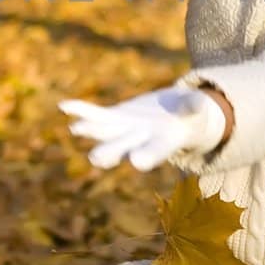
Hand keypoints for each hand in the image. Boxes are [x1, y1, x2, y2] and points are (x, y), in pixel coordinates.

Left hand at [58, 86, 229, 171]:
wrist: (177, 117)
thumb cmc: (193, 116)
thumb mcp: (198, 110)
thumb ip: (195, 106)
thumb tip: (199, 103)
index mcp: (164, 143)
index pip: (156, 152)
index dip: (148, 155)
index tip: (138, 162)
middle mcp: (140, 142)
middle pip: (124, 147)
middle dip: (111, 151)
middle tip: (97, 158)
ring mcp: (125, 130)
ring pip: (106, 132)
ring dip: (91, 130)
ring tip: (76, 128)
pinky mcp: (116, 118)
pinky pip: (96, 114)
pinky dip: (82, 110)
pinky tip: (64, 105)